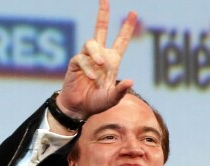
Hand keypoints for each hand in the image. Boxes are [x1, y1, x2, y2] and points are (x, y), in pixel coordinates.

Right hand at [56, 0, 136, 120]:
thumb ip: (121, 91)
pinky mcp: (76, 62)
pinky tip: (91, 78)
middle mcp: (100, 56)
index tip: (133, 13)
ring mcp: (87, 57)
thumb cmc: (97, 103)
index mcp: (112, 62)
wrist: (80, 108)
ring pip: (91, 43)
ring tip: (101, 66)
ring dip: (96, 54)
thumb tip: (131, 81)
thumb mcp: (112, 99)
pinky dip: (88, 68)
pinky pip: (81, 58)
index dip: (127, 28)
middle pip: (100, 29)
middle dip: (103, 13)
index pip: (121, 41)